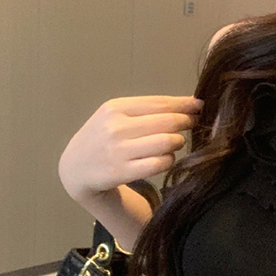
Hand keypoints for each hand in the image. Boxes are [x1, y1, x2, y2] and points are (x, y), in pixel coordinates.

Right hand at [58, 95, 202, 201]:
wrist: (75, 167)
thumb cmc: (103, 137)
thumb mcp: (116, 116)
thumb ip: (148, 109)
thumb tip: (190, 103)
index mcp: (115, 108)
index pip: (160, 103)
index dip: (185, 105)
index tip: (199, 106)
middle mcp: (116, 127)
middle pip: (168, 122)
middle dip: (187, 122)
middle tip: (194, 123)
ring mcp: (119, 151)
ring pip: (167, 142)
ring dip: (178, 142)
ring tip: (176, 142)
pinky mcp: (123, 172)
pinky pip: (161, 163)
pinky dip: (170, 160)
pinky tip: (165, 158)